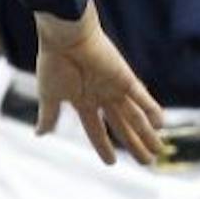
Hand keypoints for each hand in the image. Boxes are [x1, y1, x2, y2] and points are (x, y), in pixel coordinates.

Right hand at [33, 2, 164, 165]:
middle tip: (148, 162)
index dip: (104, 146)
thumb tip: (39, 134)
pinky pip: (140, 96)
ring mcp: (115, 87)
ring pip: (134, 116)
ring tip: (159, 151)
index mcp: (83, 100)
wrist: (64, 35)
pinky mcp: (124, 77)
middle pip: (122, 125)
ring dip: (147, 134)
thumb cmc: (54, 62)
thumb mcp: (49, 94)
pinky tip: (160, 124)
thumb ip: (48, 115)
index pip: (96, 129)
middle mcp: (101, 95)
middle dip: (134, 144)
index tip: (112, 162)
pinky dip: (150, 109)